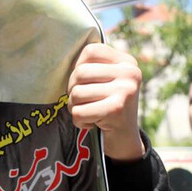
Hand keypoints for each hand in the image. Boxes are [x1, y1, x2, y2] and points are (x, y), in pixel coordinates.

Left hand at [67, 43, 144, 160]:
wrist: (126, 139)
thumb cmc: (109, 106)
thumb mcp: (108, 81)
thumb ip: (94, 67)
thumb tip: (62, 57)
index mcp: (127, 62)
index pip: (91, 51)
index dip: (78, 66)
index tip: (84, 82)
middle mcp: (129, 73)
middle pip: (80, 72)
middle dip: (73, 90)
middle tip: (82, 102)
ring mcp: (124, 91)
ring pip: (77, 93)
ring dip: (74, 107)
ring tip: (87, 112)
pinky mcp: (116, 109)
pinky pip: (79, 112)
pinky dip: (79, 121)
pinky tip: (91, 123)